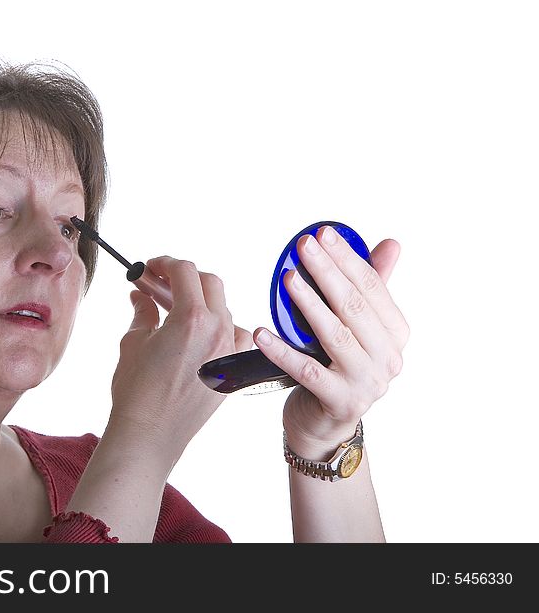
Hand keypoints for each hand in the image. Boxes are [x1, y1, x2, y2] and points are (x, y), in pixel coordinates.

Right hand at [108, 256, 252, 463]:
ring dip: (201, 300)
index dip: (165, 263)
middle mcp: (217, 330)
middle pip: (208, 283)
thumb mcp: (133, 342)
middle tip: (159, 282)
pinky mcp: (231, 371)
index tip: (150, 268)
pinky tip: (201, 332)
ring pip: (223, 308)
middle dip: (183, 277)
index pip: (184, 271)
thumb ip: (142, 312)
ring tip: (174, 308)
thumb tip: (141, 297)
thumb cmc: (137, 392)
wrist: (150, 435)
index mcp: (191, 318)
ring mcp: (228, 351)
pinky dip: (221, 328)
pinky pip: (236, 337)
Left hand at [252, 227, 409, 452]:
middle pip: (354, 306)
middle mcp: (388, 358)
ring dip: (308, 304)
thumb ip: (371, 288)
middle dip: (327, 272)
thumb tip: (390, 244)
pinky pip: (307, 371)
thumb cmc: (336, 366)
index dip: (348, 258)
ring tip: (286, 279)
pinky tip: (262, 333)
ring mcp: (366, 383)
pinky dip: (282, 351)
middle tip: (303, 246)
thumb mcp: (357, 327)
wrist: (324, 424)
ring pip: (335, 335)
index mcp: (395, 333)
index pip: (372, 287)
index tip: (323, 234)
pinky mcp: (340, 402)